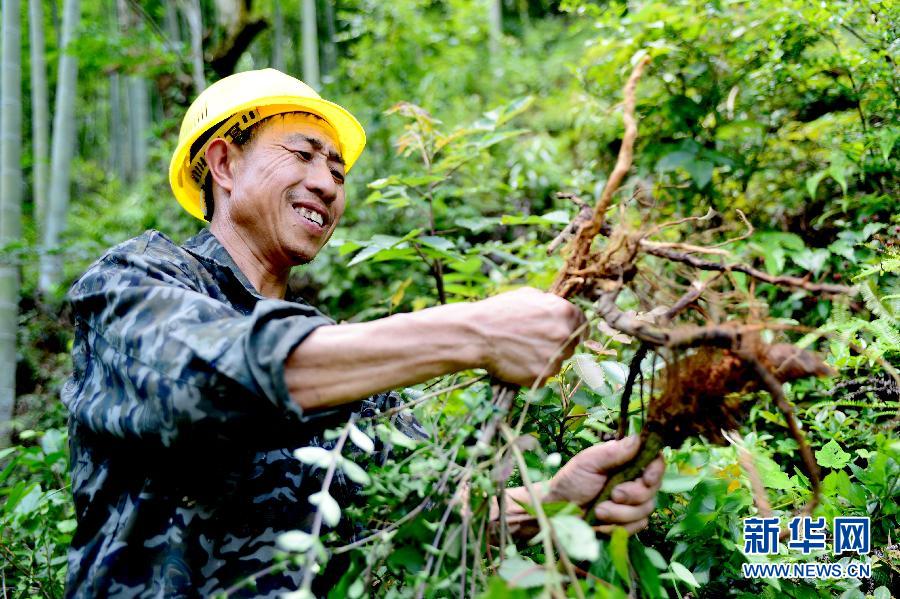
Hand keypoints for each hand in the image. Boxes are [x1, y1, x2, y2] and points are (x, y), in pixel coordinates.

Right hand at [470, 287, 585, 386]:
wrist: (476, 334)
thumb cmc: (499, 312)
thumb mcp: (528, 295)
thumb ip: (550, 304)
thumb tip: (560, 310)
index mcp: (564, 313)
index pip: (583, 325)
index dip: (575, 329)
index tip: (568, 335)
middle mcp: (564, 335)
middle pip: (571, 345)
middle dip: (557, 344)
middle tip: (535, 342)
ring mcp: (555, 358)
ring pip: (558, 362)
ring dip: (545, 359)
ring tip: (521, 351)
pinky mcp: (542, 376)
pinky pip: (544, 376)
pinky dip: (533, 372)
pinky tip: (517, 361)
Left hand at [546, 436, 663, 533]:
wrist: (559, 512)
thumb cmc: (571, 481)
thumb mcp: (588, 462)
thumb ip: (613, 452)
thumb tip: (638, 438)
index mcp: (626, 461)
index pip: (654, 462)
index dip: (656, 471)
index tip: (647, 479)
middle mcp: (633, 480)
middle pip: (652, 488)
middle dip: (633, 495)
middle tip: (612, 494)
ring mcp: (632, 502)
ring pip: (645, 509)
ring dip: (620, 512)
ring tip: (598, 510)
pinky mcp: (628, 521)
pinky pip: (637, 526)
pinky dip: (618, 525)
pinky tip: (601, 522)